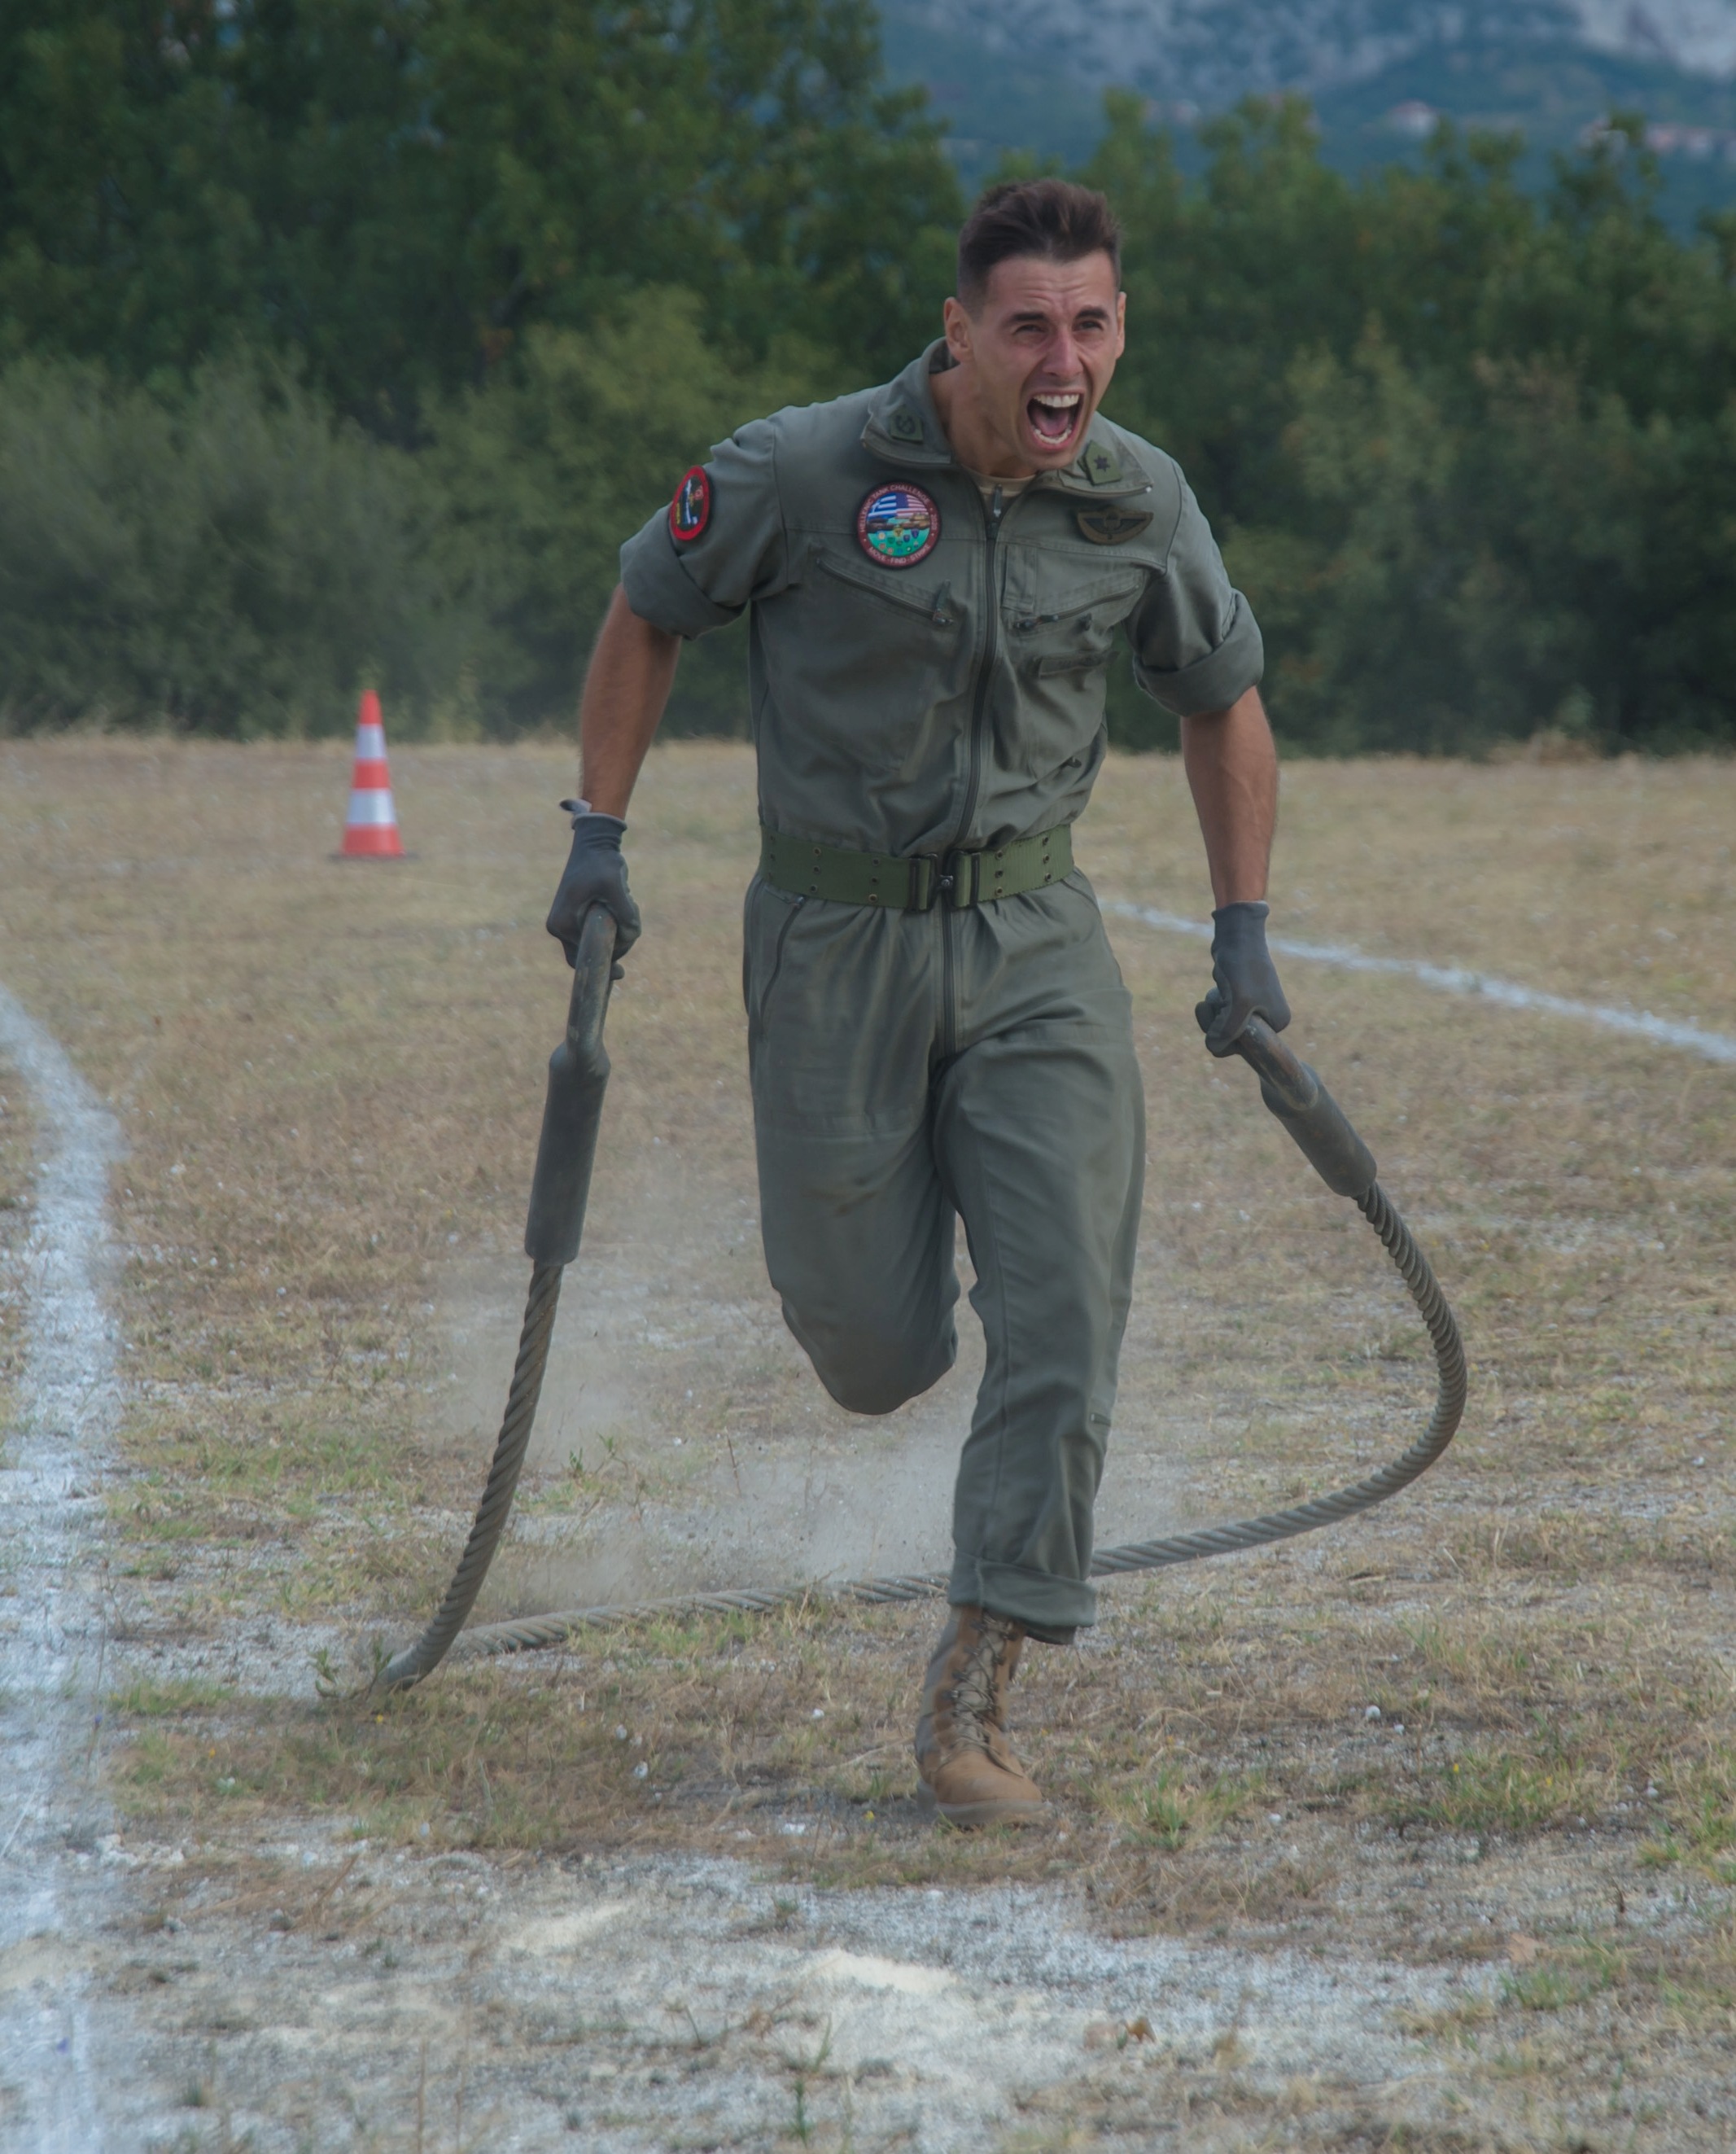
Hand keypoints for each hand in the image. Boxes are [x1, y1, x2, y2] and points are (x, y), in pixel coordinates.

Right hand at [546, 799, 639, 969]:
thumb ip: (626, 913)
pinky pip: (597, 933)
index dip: (603, 967)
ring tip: (629, 904)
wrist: (595, 843)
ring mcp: (567, 922)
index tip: (621, 975)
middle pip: (590, 953)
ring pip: (597, 943)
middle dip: (616, 944)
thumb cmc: (602, 862)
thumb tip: (632, 935)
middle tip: (633, 923)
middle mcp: (559, 926)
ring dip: (617, 932)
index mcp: (562, 924)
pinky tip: (624, 904)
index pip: (583, 958)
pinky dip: (613, 925)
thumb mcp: (616, 886)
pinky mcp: (576, 917)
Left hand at [1194, 900, 1290, 1055]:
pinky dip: (1213, 1004)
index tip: (1227, 1013)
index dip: (1229, 1036)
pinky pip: (1220, 1015)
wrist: (1237, 936)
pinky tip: (1216, 988)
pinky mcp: (1239, 1000)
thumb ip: (1227, 1031)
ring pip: (1222, 1028)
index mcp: (1278, 1023)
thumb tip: (1214, 1047)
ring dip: (1213, 1012)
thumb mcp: (1238, 1003)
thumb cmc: (1242, 967)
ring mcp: (1254, 1009)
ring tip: (1217, 992)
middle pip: (1232, 1040)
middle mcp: (1270, 1019)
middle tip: (1217, 1000)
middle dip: (1217, 1023)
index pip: (1246, 1049)